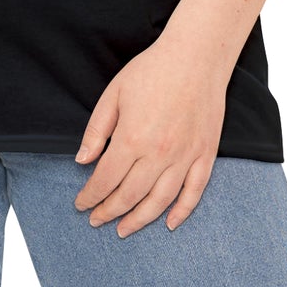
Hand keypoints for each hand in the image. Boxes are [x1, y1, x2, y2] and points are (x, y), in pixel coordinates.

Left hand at [72, 32, 228, 236]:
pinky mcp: (205, 154)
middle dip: (109, 211)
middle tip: (96, 221)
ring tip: (124, 229)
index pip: (106, 179)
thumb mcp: (114, 93)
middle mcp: (159, 154)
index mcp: (132, 138)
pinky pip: (194, 192)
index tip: (81, 204)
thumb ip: (97, 130)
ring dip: (139, 220)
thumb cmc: (152, 70)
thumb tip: (83, 160)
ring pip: (160, 201)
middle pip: (130, 195)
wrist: (195, 56)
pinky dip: (182, 212)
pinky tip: (169, 223)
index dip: (91, 196)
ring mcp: (185, 156)